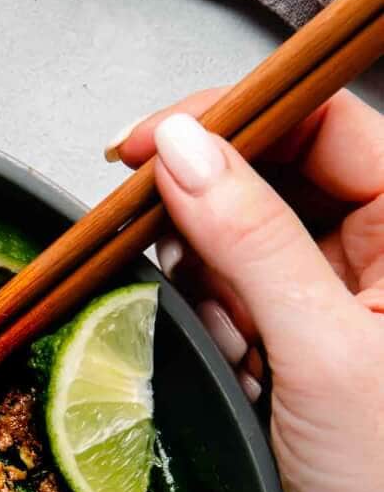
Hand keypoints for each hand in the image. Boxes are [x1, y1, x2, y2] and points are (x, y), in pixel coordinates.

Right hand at [113, 93, 383, 491]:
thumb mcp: (320, 356)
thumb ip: (250, 241)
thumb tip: (183, 147)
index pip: (322, 122)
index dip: (231, 117)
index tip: (143, 144)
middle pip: (277, 175)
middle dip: (208, 212)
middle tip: (152, 244)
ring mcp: (349, 301)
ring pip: (248, 241)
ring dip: (209, 282)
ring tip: (224, 345)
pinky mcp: (311, 348)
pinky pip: (242, 302)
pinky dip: (215, 328)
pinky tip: (230, 374)